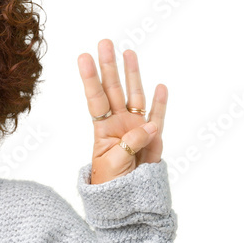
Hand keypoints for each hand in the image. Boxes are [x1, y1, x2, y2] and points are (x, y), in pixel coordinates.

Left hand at [77, 39, 166, 184]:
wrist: (128, 200)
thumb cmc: (112, 184)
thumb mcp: (114, 165)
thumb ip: (130, 145)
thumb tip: (149, 127)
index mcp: (102, 129)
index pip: (95, 99)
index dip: (90, 78)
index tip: (83, 57)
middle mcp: (119, 123)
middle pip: (113, 90)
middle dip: (110, 66)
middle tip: (105, 42)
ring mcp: (137, 128)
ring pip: (135, 96)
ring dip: (133, 74)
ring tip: (129, 53)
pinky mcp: (154, 138)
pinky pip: (158, 117)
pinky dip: (160, 103)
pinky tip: (160, 86)